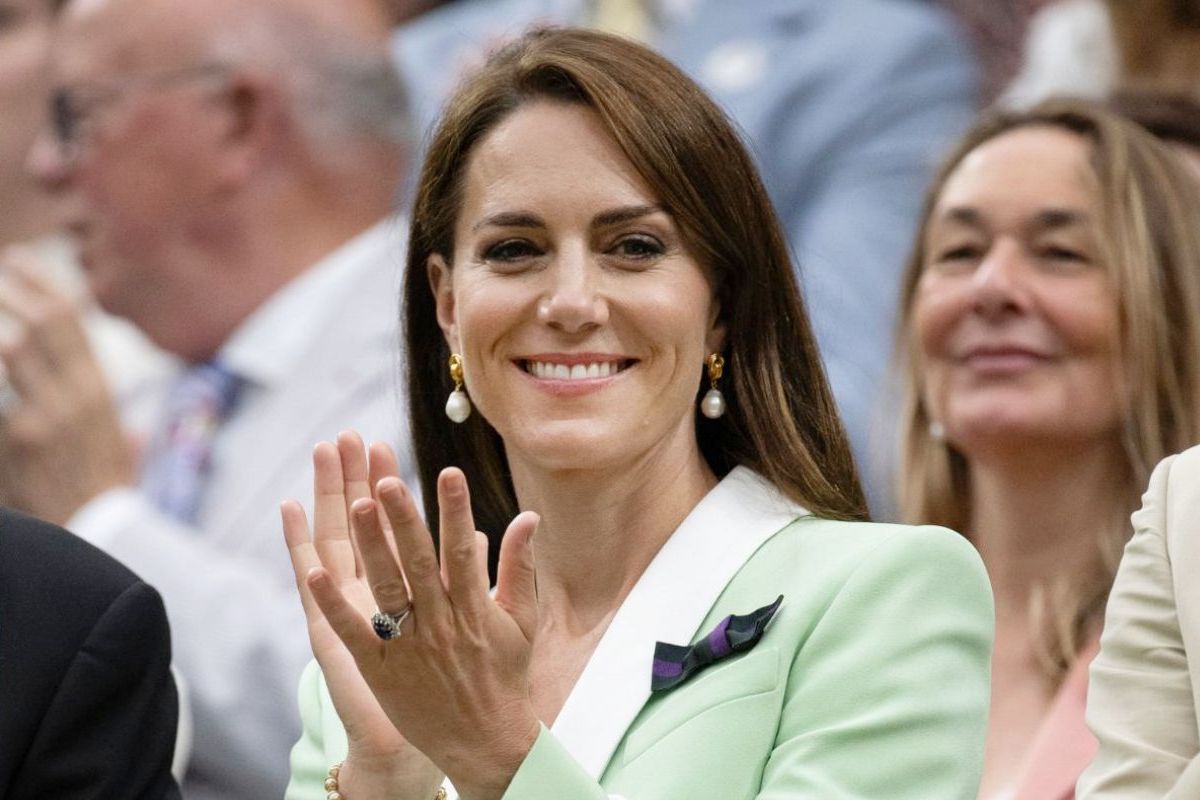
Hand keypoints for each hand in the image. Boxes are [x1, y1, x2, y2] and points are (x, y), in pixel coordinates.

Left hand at [0, 247, 133, 523]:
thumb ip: (123, 438)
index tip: (21, 262)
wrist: (98, 533)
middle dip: (16, 288)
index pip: (74, 322)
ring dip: (0, 319)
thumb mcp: (123, 458)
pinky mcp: (21, 435)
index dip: (45, 285)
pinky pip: (4, 387)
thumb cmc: (105, 498)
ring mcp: (50, 412)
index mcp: (102, 390)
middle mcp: (81, 394)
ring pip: (18, 347)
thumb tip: (133, 434)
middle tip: (1, 266)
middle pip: (46, 323)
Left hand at [305, 456, 541, 799]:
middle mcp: (441, 624)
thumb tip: (529, 517)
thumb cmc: (505, 675)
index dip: (455, 510)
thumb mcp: (522, 620)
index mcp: (474, 608)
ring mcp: (410, 647)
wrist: (485, 741)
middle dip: (403, 519)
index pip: (463, 551)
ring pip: (386, 590)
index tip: (449, 472)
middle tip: (386, 479)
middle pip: (418, 564)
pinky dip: (334, 604)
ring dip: (370, 548)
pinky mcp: (382, 670)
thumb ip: (519, 566)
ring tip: (355, 506)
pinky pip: (355, 634)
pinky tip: (314, 574)